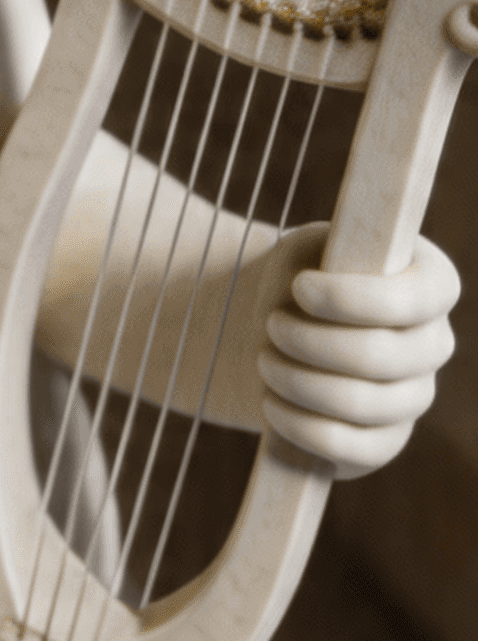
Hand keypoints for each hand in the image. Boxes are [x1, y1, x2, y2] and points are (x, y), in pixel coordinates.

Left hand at [258, 226, 458, 478]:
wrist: (281, 324)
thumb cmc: (298, 278)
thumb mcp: (307, 249)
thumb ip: (321, 254)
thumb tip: (327, 280)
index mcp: (431, 283)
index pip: (413, 299)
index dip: (351, 298)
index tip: (299, 287)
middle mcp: (434, 342)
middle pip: (382, 356)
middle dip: (312, 342)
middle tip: (271, 326)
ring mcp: (416, 395)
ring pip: (364, 404)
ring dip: (300, 383)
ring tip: (265, 360)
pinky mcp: (388, 439)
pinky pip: (358, 450)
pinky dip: (306, 429)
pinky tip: (272, 404)